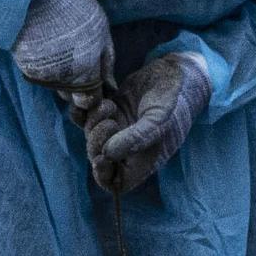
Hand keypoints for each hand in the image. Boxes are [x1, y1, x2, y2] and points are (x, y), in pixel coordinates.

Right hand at [13, 0, 113, 107]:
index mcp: (86, 70)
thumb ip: (107, 60)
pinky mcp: (28, 71)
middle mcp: (64, 80)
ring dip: (61, 78)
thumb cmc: (73, 7)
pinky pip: (43, 78)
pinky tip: (47, 49)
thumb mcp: (101, 28)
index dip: (93, 95)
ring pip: (57, 88)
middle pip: (72, 97)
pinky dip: (46, 69)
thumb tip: (110, 86)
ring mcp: (44, 77)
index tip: (93, 84)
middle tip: (76, 62)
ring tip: (61, 51)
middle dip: (76, 87)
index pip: (91, 101)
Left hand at [86, 53, 206, 194]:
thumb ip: (135, 138)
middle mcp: (126, 149)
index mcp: (141, 160)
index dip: (103, 176)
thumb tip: (108, 155)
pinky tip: (94, 100)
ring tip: (110, 106)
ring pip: (90, 136)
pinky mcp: (108, 112)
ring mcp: (116, 130)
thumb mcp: (157, 120)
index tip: (101, 159)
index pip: (116, 182)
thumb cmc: (172, 101)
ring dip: (93, 122)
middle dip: (97, 142)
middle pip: (98, 158)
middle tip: (110, 122)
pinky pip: (85, 118)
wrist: (173, 73)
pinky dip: (82, 111)